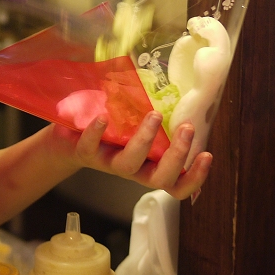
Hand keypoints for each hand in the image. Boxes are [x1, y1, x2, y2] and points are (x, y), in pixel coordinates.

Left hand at [48, 111, 212, 200]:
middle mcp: (132, 169)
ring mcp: (108, 162)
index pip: (176, 184)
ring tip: (155, 114)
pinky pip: (90, 148)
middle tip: (188, 127)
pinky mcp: (84, 153)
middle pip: (160, 179)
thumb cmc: (109, 132)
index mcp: (149, 165)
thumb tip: (184, 90)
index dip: (194, 177)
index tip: (208, 154)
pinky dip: (97, 132)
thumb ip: (158, 117)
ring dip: (145, 140)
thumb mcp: (137, 126)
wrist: (66, 141)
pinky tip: (104, 117)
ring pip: (129, 165)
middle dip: (178, 155)